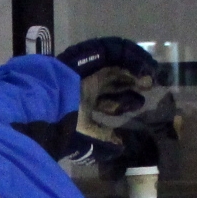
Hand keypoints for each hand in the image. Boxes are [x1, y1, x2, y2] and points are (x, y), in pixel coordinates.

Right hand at [57, 37, 172, 161]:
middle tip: (147, 89)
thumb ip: (103, 139)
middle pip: (114, 83)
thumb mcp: (86, 135)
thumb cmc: (64, 122)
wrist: (47, 102)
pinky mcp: (92, 55)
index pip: (107, 102)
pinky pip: (116, 52)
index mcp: (83, 103)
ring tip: (149, 78)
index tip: (140, 104)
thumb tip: (121, 145)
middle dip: (132, 85)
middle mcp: (86, 86)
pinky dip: (131, 59)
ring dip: (134, 72)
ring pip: (117, 67)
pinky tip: (143, 67)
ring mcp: (89, 70)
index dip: (124, 103)